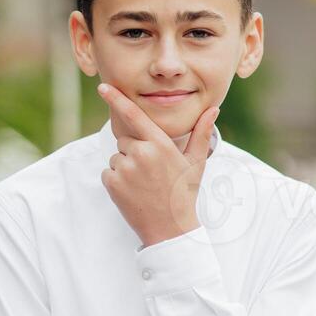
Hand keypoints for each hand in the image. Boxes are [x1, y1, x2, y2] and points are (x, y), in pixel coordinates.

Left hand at [96, 82, 219, 247]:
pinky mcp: (112, 183)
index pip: (135, 116)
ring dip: (125, 167)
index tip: (102, 86)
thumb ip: (201, 133)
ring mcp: (125, 169)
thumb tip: (214, 108)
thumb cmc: (184, 194)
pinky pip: (108, 173)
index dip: (117, 99)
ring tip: (144, 184)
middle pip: (125, 139)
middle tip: (151, 172)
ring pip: (116, 157)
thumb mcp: (196, 163)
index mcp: (160, 144)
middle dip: (134, 151)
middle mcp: (141, 153)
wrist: (170, 229)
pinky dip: (116, 181)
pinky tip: (133, 192)